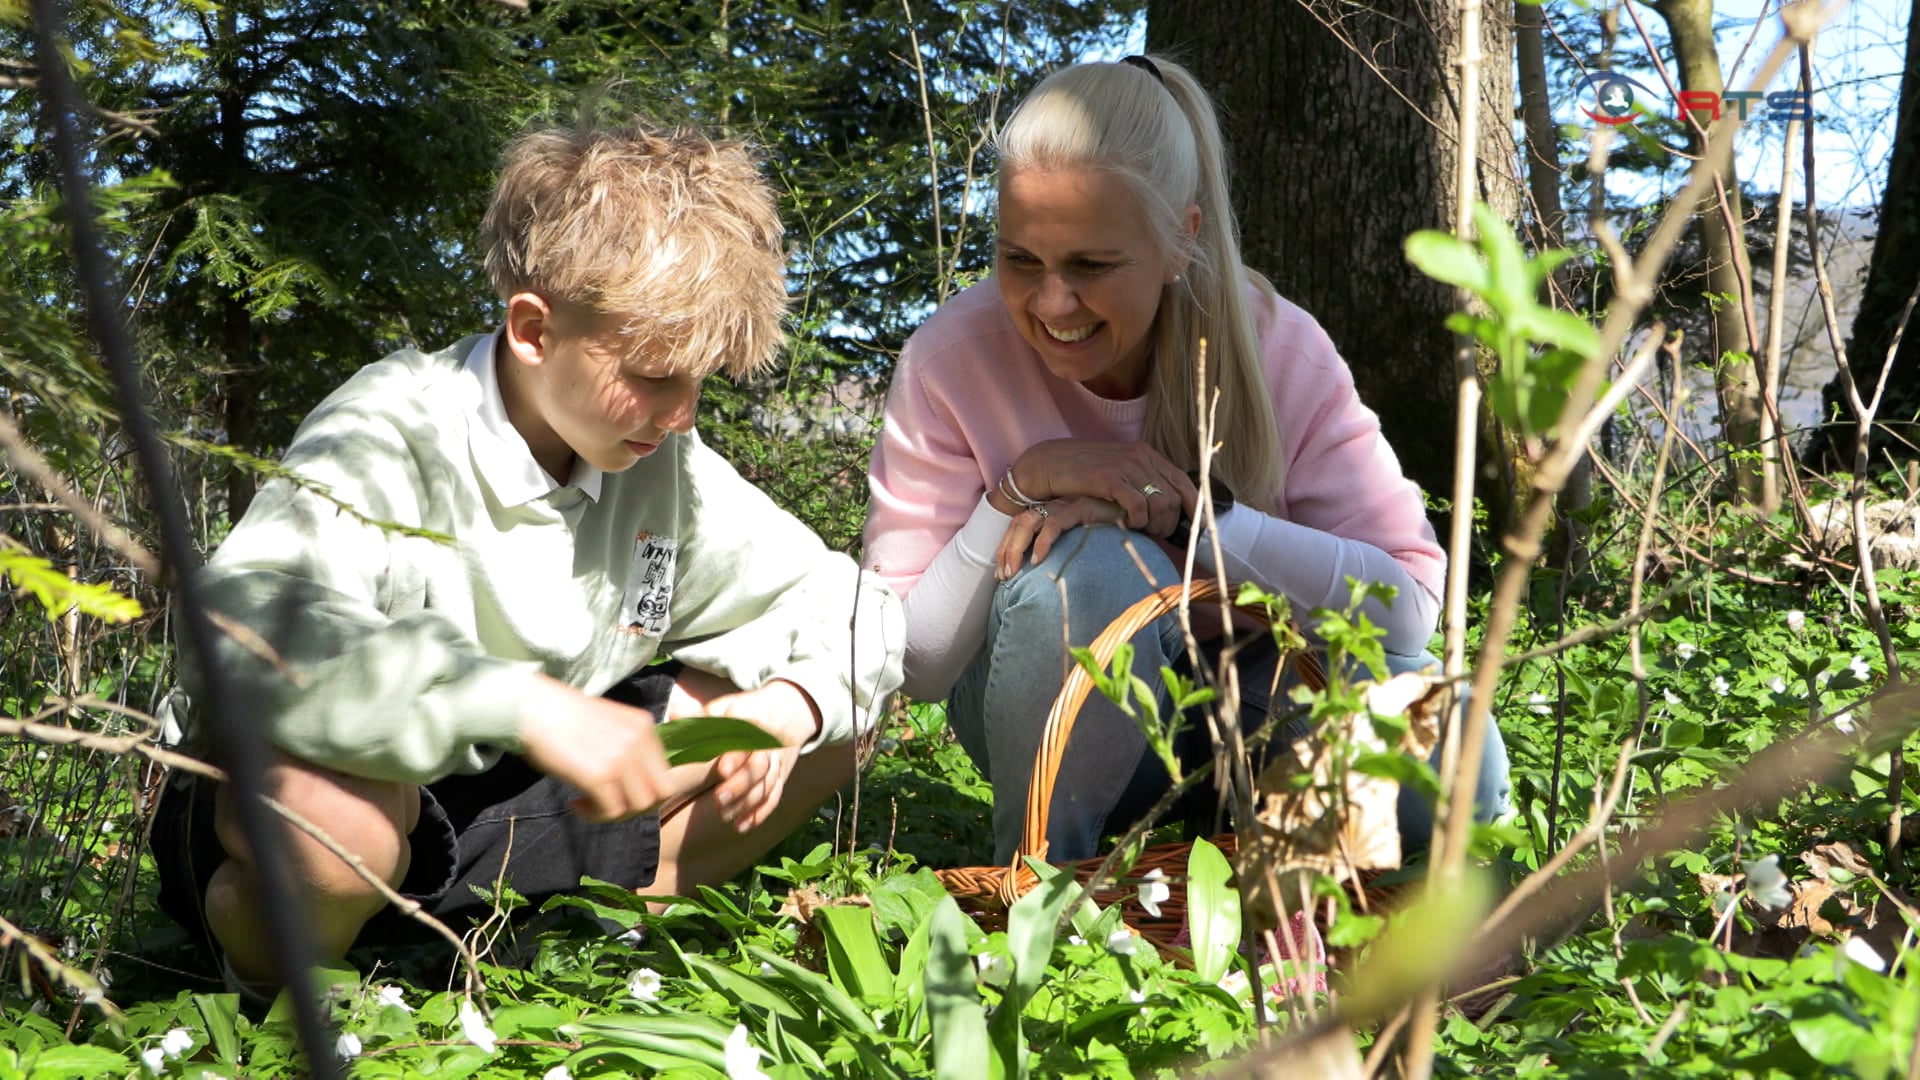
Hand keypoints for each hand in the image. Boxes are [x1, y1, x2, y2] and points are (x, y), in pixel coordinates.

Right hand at [517, 673, 671, 822]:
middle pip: (661, 793)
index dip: (646, 791)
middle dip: (637, 806)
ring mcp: (621, 758)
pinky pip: (612, 811)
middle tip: (609, 805)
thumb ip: (628, 746)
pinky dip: (594, 815)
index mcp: (644, 726)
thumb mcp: (610, 723)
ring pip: (639, 806)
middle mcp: (639, 741)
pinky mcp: (600, 775)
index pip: (666, 774)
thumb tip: (634, 781)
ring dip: (615, 813)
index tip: (620, 791)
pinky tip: (575, 803)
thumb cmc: (563, 717)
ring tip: (589, 804)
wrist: (532, 708)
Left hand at [701, 679, 820, 831]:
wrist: (788, 711)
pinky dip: (760, 813)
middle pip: (759, 766)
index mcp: (752, 722)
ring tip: (725, 816)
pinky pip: (774, 796)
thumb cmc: (745, 712)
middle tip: (718, 800)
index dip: (736, 756)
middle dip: (740, 785)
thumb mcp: (724, 707)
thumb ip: (700, 714)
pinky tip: (742, 825)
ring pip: (766, 784)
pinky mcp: (781, 776)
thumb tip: (676, 713)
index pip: (746, 740)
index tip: (722, 770)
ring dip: (747, 803)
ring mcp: (776, 761)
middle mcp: (768, 743)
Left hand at [995, 495, 1129, 579]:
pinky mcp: (1081, 506)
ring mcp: (1068, 504)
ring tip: (1013, 572)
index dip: (1007, 548)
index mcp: (1054, 512)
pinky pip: (1055, 522)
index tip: (1002, 574)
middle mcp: (1057, 505)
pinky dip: (1043, 541)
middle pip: (1020, 523)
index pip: (1021, 526)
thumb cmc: (1115, 536)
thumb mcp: (1085, 547)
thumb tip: (1046, 582)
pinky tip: (1038, 560)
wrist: (1143, 517)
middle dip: (1006, 550)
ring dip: (1016, 547)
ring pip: (1029, 521)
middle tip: (1003, 577)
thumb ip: (1068, 557)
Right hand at [1008, 440, 1193, 536]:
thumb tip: (1166, 509)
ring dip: (1155, 525)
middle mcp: (1141, 457)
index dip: (1196, 508)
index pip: (1185, 482)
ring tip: (1142, 532)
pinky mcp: (1109, 478)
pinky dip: (1138, 521)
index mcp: (1147, 455)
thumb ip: (1141, 484)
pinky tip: (1128, 525)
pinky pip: (1138, 505)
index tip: (1198, 529)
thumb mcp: (1119, 473)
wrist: (1049, 464)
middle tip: (1156, 535)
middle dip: (1171, 523)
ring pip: (1161, 504)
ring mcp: (1126, 466)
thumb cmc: (1084, 474)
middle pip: (1175, 498)